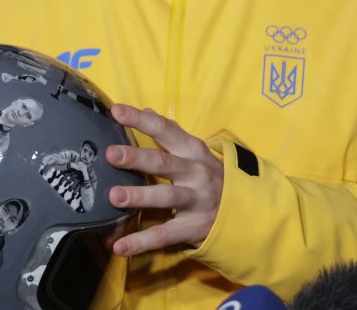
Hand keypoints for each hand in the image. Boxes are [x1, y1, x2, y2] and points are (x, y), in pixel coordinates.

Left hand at [106, 104, 223, 255]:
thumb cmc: (209, 176)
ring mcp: (195, 200)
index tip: (116, 111)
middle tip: (111, 154)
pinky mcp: (192, 227)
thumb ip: (170, 134)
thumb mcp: (194, 152)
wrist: (244, 210)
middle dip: (137, 157)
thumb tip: (145, 110)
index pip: (165, 130)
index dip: (141, 120)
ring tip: (114, 196)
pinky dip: (141, 242)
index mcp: (192, 150)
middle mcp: (195, 172)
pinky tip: (120, 246)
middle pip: (164, 162)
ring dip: (140, 196)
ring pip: (166, 196)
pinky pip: (164, 234)